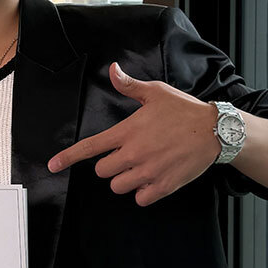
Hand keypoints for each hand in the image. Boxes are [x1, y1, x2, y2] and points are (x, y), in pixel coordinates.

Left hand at [46, 62, 219, 206]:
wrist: (214, 131)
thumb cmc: (184, 110)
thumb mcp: (155, 92)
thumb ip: (129, 86)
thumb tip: (112, 69)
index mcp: (127, 132)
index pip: (90, 147)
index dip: (68, 157)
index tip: (53, 165)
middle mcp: (134, 154)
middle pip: (102, 171)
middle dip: (110, 164)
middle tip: (128, 153)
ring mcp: (148, 172)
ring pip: (118, 186)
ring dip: (125, 179)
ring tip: (141, 165)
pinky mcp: (163, 186)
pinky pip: (140, 199)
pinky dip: (142, 192)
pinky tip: (153, 177)